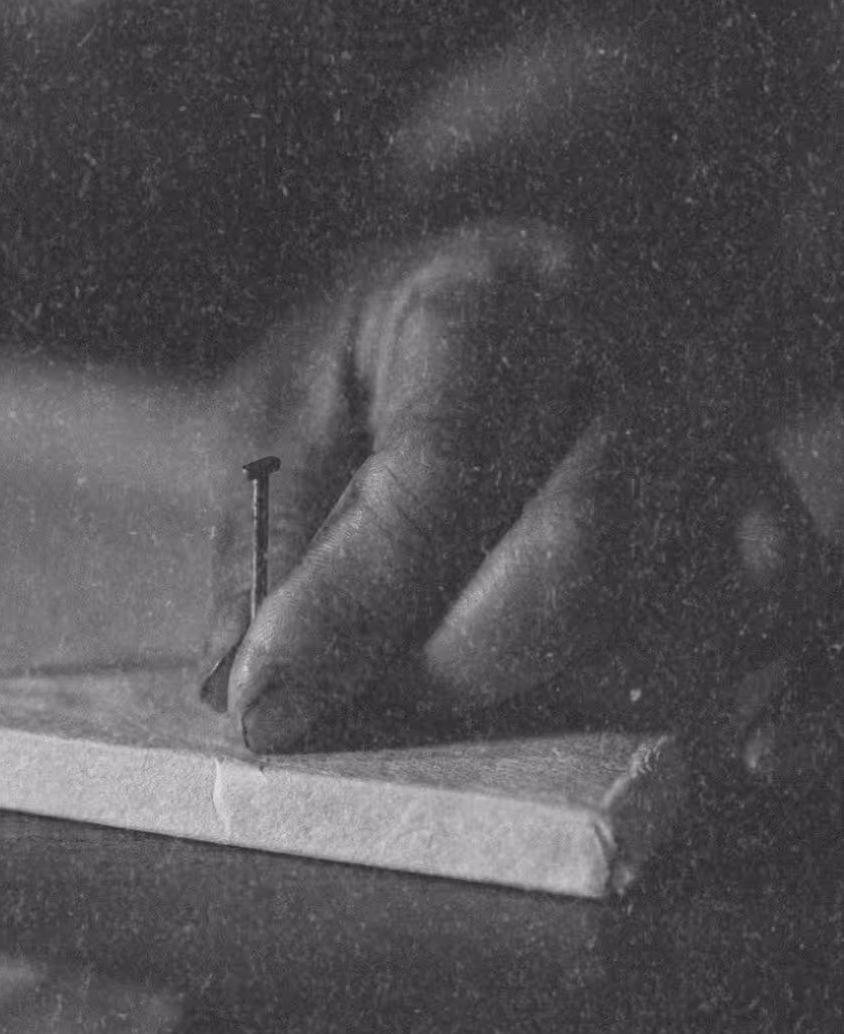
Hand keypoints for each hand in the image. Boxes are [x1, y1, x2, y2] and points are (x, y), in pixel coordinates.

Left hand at [201, 219, 834, 750]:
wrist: (542, 274)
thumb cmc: (392, 359)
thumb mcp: (292, 401)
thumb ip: (265, 538)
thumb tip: (246, 694)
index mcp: (508, 301)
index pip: (438, 473)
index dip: (349, 607)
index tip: (268, 707)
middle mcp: (649, 365)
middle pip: (577, 557)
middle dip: (456, 665)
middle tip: (380, 699)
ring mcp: (736, 453)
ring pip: (689, 617)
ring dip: (578, 702)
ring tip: (488, 711)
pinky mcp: (783, 531)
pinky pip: (814, 634)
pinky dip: (789, 709)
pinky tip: (747, 759)